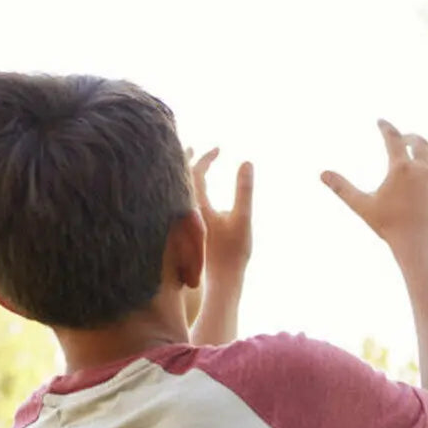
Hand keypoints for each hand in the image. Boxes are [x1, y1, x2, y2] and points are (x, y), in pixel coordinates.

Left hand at [188, 147, 253, 277]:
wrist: (222, 280)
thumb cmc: (234, 252)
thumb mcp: (243, 218)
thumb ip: (244, 190)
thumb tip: (246, 162)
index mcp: (197, 205)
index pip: (196, 172)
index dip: (207, 157)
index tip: (219, 149)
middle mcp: (186, 211)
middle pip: (181, 179)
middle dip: (187, 161)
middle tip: (192, 147)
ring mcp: (185, 222)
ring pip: (180, 192)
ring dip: (185, 176)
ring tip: (190, 166)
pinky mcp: (186, 231)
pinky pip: (182, 203)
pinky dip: (186, 191)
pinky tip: (193, 194)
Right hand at [320, 120, 427, 255]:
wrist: (419, 245)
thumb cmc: (389, 226)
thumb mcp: (362, 206)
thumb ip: (342, 188)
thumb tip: (322, 174)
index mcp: (402, 168)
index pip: (393, 139)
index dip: (386, 128)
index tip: (381, 122)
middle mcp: (422, 171)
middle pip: (421, 143)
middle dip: (411, 137)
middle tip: (404, 137)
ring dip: (427, 153)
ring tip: (420, 154)